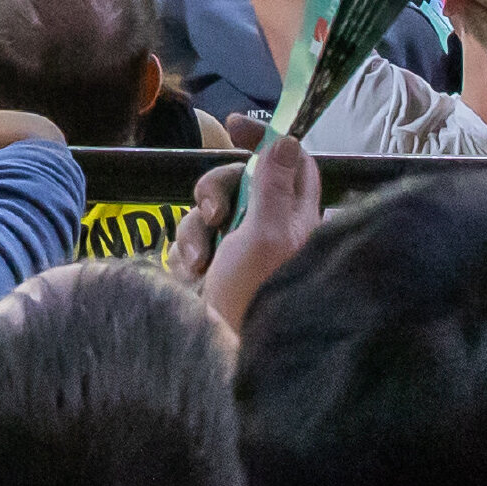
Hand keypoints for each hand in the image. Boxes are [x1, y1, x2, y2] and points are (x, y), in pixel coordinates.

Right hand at [178, 133, 318, 333]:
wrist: (222, 361)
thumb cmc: (255, 297)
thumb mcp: (267, 233)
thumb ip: (275, 183)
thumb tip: (288, 138)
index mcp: (300, 220)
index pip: (292, 163)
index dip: (266, 140)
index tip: (233, 124)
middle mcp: (274, 232)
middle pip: (242, 180)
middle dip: (218, 191)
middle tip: (213, 215)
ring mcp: (242, 252)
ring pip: (211, 210)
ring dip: (197, 232)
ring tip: (199, 265)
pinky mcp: (214, 271)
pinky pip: (193, 240)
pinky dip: (186, 254)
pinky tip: (189, 278)